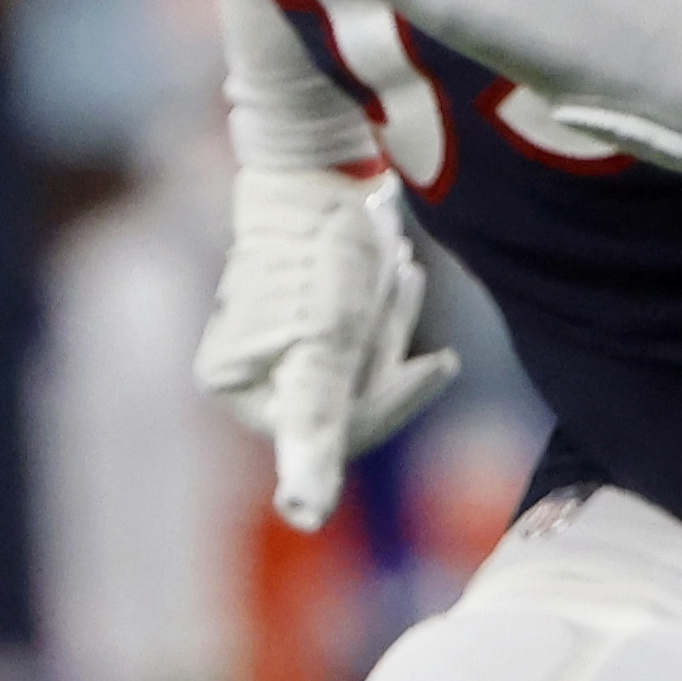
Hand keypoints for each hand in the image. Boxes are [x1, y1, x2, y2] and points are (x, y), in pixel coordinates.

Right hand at [196, 161, 457, 528]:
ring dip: (389, 323)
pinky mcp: (299, 317)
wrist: (320, 164)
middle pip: (348, 399)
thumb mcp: (330, 346)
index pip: (333, 433)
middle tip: (398, 277)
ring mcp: (271, 347)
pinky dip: (384, 310)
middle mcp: (244, 376)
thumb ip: (317, 428)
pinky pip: (356, 338)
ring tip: (394, 266)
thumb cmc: (323, 252)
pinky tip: (400, 270)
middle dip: (386, 349)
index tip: (443, 363)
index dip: (392, 403)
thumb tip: (304, 517)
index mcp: (238, 388)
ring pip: (358, 366)